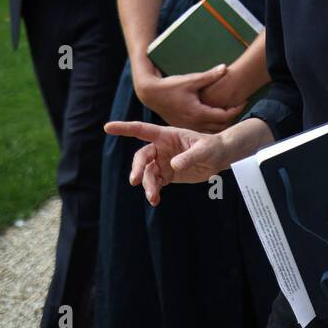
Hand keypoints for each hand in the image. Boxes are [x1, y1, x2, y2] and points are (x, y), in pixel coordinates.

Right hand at [105, 119, 230, 205]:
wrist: (219, 158)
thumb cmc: (212, 147)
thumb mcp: (204, 150)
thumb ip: (189, 156)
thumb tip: (174, 165)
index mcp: (166, 135)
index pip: (142, 130)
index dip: (124, 128)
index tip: (107, 127)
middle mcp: (161, 148)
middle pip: (142, 157)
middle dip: (137, 168)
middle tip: (135, 180)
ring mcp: (162, 162)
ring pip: (147, 173)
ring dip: (147, 185)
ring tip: (152, 197)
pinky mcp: (167, 175)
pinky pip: (155, 184)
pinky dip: (153, 192)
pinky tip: (155, 200)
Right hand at [134, 63, 243, 132]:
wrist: (151, 94)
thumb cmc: (170, 86)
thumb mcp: (191, 80)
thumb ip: (209, 76)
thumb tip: (225, 67)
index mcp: (198, 113)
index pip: (224, 116)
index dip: (236, 109)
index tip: (244, 101)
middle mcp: (194, 123)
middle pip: (221, 126)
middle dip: (232, 117)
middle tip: (240, 107)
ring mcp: (188, 127)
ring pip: (212, 130)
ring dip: (223, 123)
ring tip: (231, 112)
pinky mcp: (184, 127)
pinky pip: (203, 130)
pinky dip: (212, 126)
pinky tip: (216, 117)